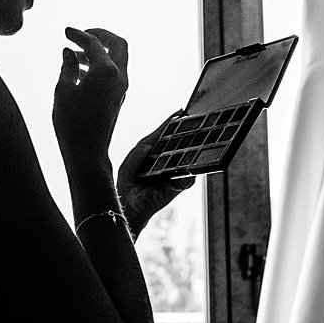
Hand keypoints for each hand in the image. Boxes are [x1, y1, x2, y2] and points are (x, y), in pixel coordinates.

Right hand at [52, 27, 128, 164]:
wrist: (87, 152)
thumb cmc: (72, 123)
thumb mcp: (63, 90)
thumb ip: (67, 66)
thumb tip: (68, 51)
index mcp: (106, 71)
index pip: (93, 43)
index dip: (78, 34)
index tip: (66, 31)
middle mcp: (119, 76)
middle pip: (117, 43)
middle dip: (100, 35)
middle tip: (82, 35)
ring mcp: (121, 87)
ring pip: (117, 58)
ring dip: (99, 51)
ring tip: (75, 55)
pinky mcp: (119, 97)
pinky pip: (114, 72)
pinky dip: (101, 65)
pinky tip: (80, 72)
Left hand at [116, 112, 194, 239]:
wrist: (132, 211)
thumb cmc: (127, 187)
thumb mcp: (125, 169)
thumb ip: (135, 156)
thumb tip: (148, 144)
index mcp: (151, 150)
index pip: (164, 133)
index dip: (173, 121)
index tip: (182, 111)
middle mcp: (166, 159)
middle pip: (179, 143)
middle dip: (188, 134)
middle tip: (197, 123)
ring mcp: (174, 172)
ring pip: (187, 160)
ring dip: (193, 153)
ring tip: (197, 144)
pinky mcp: (178, 186)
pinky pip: (187, 179)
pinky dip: (189, 174)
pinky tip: (190, 170)